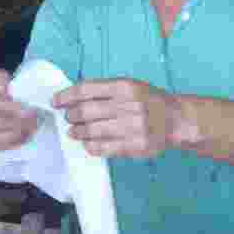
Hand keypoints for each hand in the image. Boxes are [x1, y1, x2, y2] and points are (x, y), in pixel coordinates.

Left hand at [52, 79, 183, 158]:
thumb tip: (73, 98)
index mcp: (125, 86)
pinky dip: (91, 146)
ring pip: (92, 131)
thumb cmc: (149, 101)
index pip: (86, 90)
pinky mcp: (135, 146)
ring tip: (74, 132)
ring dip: (78, 132)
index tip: (56, 102)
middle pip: (85, 112)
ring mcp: (132, 127)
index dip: (66, 96)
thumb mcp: (131, 86)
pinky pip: (104, 148)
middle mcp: (128, 105)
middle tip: (68, 118)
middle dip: (71, 116)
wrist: (176, 120)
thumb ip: (104, 90)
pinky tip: (88, 144)